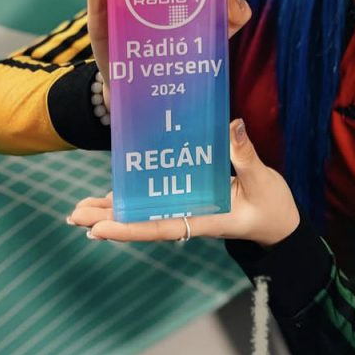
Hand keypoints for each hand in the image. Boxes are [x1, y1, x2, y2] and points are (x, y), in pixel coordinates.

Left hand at [68, 120, 300, 246]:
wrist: (281, 225)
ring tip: (80, 209)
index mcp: (204, 219)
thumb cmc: (273, 208)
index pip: (159, 227)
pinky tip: (113, 195)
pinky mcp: (192, 201)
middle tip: (73, 215)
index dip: (128, 228)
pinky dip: (134, 198)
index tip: (97, 229)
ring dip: (113, 211)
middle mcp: (190, 218)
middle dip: (108, 220)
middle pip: (143, 222)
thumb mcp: (263, 181)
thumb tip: (231, 125)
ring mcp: (189, 211)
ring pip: (145, 213)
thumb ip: (245, 155)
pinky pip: (158, 201)